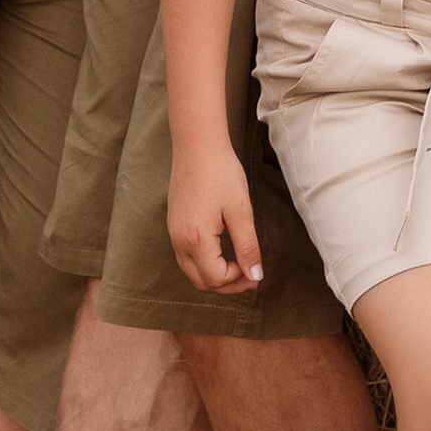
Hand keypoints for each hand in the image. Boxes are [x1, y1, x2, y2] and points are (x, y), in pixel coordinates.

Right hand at [168, 141, 264, 294]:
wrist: (197, 145)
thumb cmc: (221, 173)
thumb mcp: (240, 211)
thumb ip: (248, 247)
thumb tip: (255, 276)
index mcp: (196, 240)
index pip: (216, 279)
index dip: (239, 281)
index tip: (256, 272)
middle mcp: (179, 241)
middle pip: (201, 281)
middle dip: (226, 285)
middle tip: (250, 276)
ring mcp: (173, 232)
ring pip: (192, 270)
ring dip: (215, 275)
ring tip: (239, 266)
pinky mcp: (174, 223)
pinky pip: (186, 256)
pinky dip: (204, 262)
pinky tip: (222, 251)